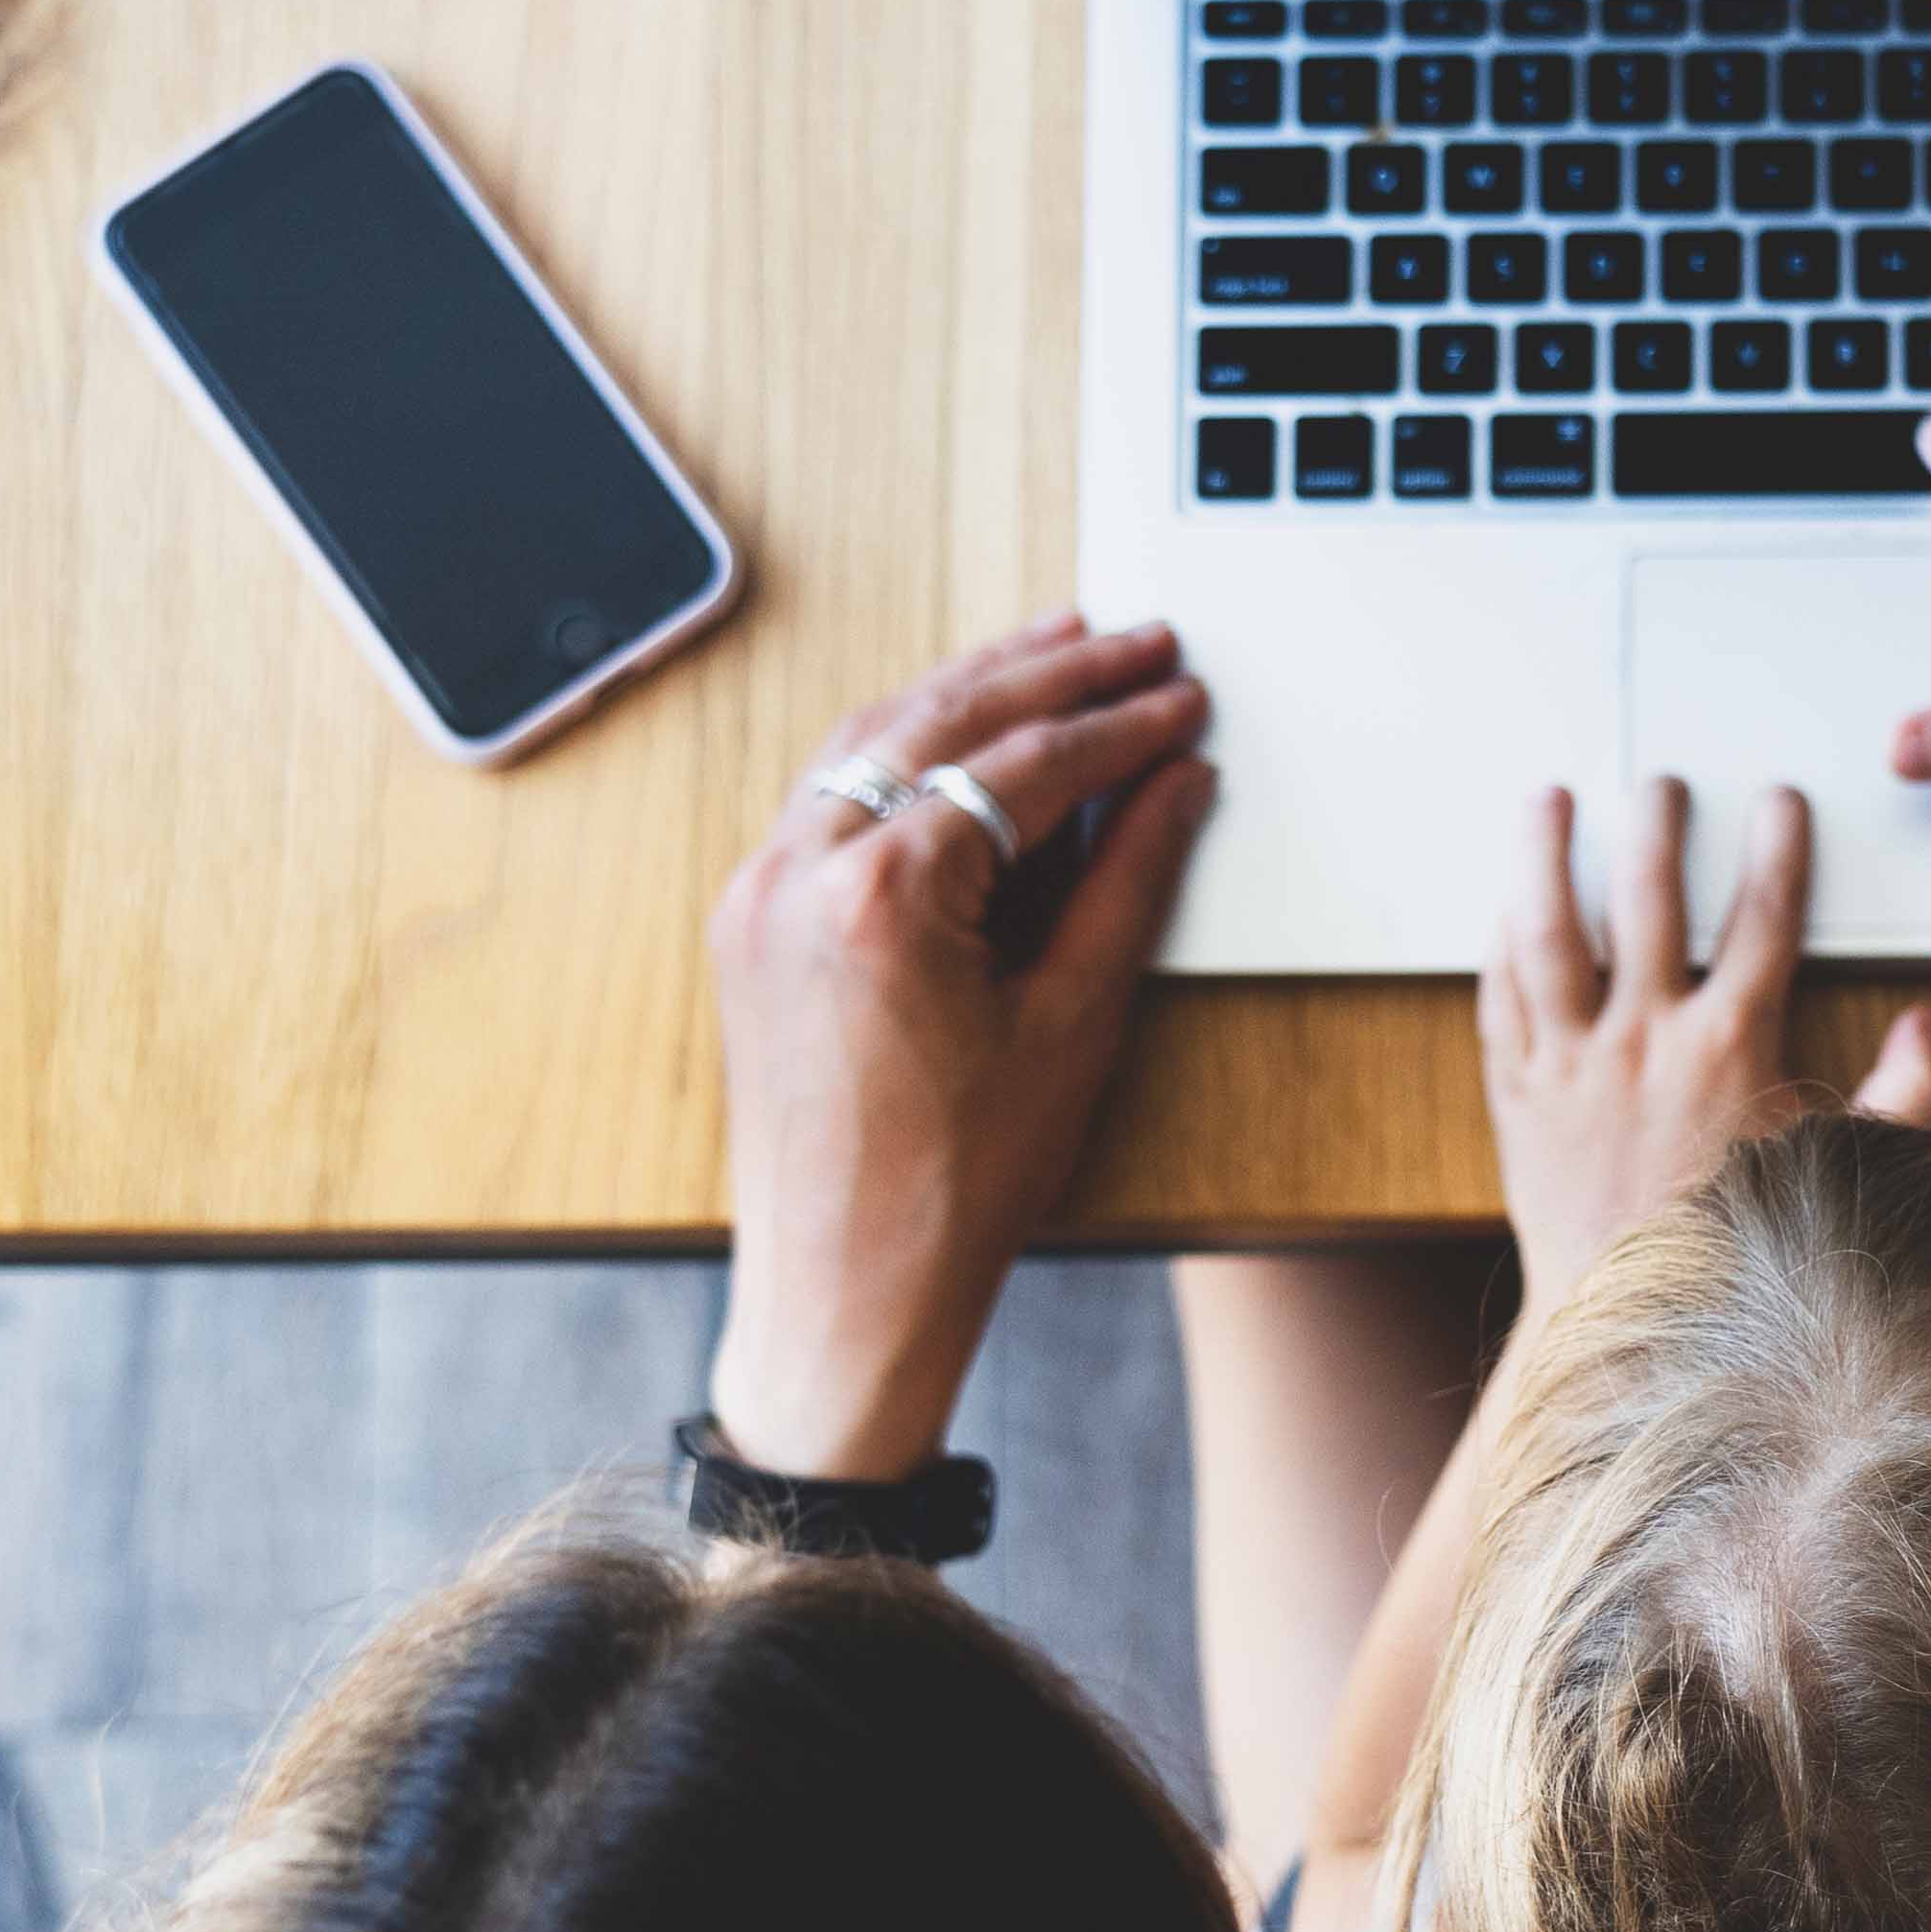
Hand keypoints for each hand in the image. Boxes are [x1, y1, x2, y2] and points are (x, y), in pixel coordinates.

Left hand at [706, 616, 1219, 1478]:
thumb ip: (1127, 882)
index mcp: (882, 896)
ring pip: (871, 738)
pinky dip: (902, 745)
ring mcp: (760, 891)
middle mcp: (800, 872)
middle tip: (1134, 642)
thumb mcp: (1072, 1023)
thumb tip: (1174, 784)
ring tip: (1057, 651)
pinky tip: (959, 729)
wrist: (845, 1289)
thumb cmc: (954, 1185)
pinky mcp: (749, 921)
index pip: (1022, 765)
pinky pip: (827, 792)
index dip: (1118, 724)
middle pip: (939, 721)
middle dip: (1049, 675)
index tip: (1181, 697)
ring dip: (969, 687)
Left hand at [1482, 778, 1930, 1319]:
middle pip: (1646, 897)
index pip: (1763, 918)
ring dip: (1546, 856)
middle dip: (1658, 826)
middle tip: (1662, 785)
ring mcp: (1573, 1064)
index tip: (1779, 803)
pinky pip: (1502, 999)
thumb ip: (1904, 1100)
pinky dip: (1500, 945)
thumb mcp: (1838, 1172)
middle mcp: (1645, 1042)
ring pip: (1549, 930)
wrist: (1633, 1323)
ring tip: (1547, 802)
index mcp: (1730, 1048)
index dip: (1777, 850)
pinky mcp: (1520, 1095)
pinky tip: (1503, 905)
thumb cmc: (1732, 1249)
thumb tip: (1929, 1029)